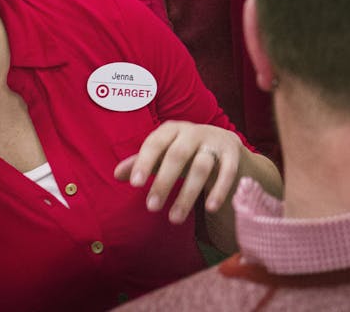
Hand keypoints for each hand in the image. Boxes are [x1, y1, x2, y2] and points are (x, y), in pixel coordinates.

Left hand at [115, 121, 244, 222]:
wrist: (223, 144)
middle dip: (164, 182)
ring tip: (174, 219)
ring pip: (201, 167)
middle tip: (151, 207)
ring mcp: (215, 141)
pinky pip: (227, 172)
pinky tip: (210, 208)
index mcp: (172, 130)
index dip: (144, 162)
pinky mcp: (233, 153)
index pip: (155, 143)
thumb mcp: (162, 154)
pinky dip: (219, 190)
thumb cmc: (185, 151)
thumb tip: (117, 174)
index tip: (135, 184)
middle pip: (177, 155)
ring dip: (187, 194)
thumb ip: (141, 163)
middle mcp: (194, 132)